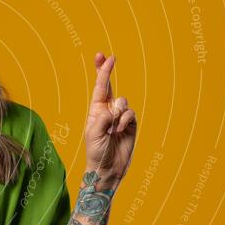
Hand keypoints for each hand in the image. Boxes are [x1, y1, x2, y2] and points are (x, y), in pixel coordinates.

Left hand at [84, 52, 136, 183]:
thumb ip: (103, 117)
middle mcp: (108, 111)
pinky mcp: (131, 124)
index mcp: (95, 110)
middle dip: (107, 71)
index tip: (103, 57)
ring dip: (117, 114)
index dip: (101, 72)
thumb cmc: (96, 151)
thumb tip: (116, 108)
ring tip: (111, 130)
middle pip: (110, 87)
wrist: (107, 168)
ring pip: (123, 102)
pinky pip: (130, 114)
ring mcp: (120, 117)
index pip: (99, 88)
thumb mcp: (93, 133)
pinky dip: (124, 121)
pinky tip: (119, 131)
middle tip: (109, 57)